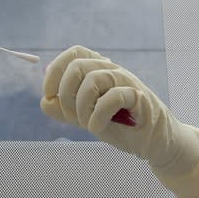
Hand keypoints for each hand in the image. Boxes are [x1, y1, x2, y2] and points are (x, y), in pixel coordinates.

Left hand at [40, 45, 170, 163]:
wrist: (154, 143)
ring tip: (87, 124)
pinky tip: (98, 128)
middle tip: (71, 117)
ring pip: (93, 79)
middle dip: (65, 95)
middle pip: (77, 66)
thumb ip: (65, 111)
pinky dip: (98, 116)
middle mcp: (112, 70)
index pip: (73, 54)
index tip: (50, 95)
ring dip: (82, 107)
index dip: (55, 72)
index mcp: (99, 70)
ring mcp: (127, 81)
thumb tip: (45, 102)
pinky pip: (112, 97)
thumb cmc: (122, 127)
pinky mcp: (140, 97)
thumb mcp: (86, 119)